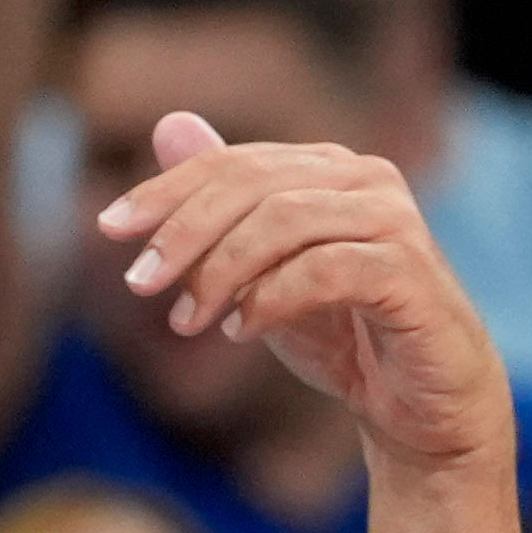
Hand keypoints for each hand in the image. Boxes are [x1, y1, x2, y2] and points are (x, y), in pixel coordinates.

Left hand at [96, 113, 512, 470]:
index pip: (232, 163)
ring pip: (284, 221)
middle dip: (184, 232)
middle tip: (139, 283)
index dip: (164, 191)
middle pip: (253, 183)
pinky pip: (324, 270)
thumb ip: (223, 207)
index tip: (107, 230)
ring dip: (221, 272)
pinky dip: (271, 299)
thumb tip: (168, 125)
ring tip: (187, 321)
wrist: (424, 407)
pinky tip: (241, 331)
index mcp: (328, 168)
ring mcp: (393, 222)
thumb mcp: (264, 272)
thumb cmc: (345, 336)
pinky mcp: (410, 272)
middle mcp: (365, 179)